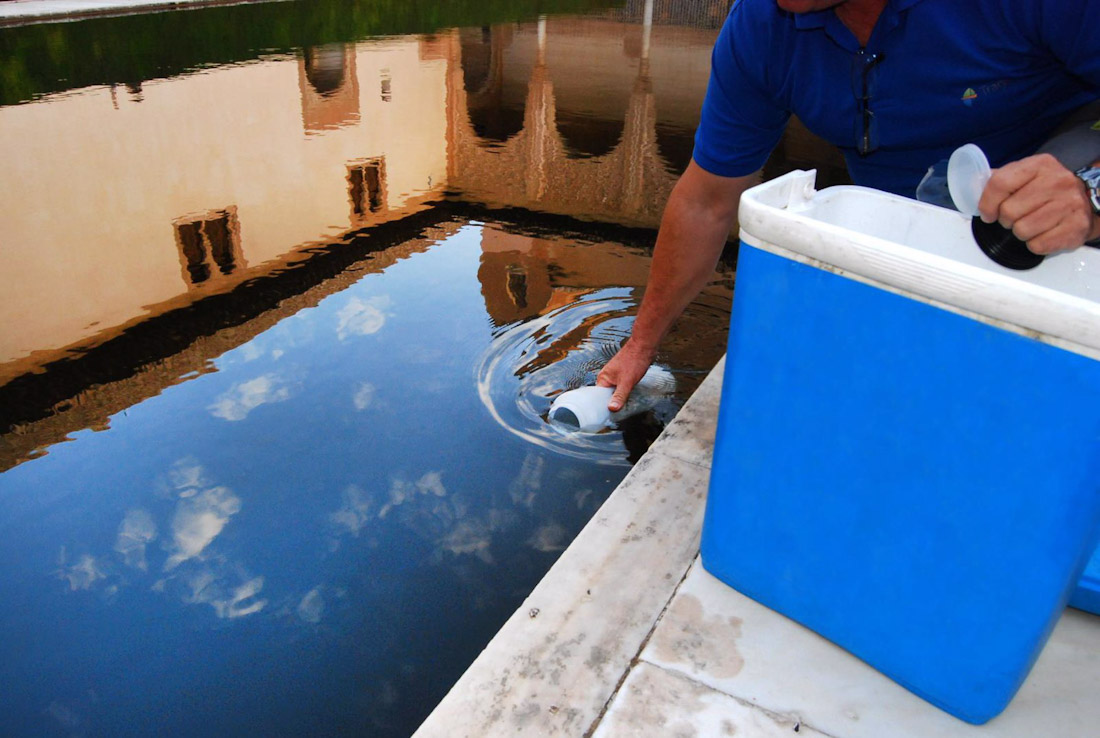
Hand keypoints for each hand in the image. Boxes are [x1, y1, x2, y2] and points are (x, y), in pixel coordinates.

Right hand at [596, 339, 656, 411]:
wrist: (644, 347)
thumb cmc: (634, 361)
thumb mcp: (627, 382)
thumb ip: (619, 396)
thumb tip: (611, 408)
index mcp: (603, 378)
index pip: (597, 397)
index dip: (602, 406)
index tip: (607, 415)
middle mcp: (606, 377)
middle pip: (606, 395)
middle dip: (612, 403)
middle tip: (618, 412)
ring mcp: (614, 375)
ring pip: (614, 391)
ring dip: (619, 397)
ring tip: (624, 404)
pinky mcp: (622, 374)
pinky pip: (620, 387)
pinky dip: (624, 392)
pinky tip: (629, 395)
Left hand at [978, 153, 1099, 254]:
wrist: (1086, 201)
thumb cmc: (1048, 190)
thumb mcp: (1026, 175)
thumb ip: (1000, 179)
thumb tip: (973, 186)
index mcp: (1040, 165)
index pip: (1000, 183)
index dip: (987, 203)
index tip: (988, 213)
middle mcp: (1058, 182)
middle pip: (1009, 211)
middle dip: (1006, 219)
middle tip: (1016, 217)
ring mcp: (1069, 204)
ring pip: (1022, 230)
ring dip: (1020, 233)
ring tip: (1031, 223)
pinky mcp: (1076, 227)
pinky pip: (1037, 245)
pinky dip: (1035, 244)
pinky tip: (1043, 232)